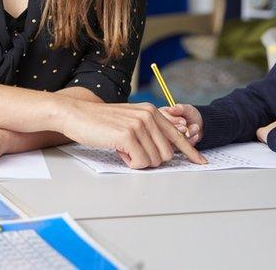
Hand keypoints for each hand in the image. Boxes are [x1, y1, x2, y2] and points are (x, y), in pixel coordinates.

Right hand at [59, 100, 206, 168]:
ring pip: (154, 160)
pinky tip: (118, 152)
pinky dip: (129, 163)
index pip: (178, 135)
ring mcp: (139, 125)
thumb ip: (148, 130)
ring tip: (122, 149)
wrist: (75, 115)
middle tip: (131, 152)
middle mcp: (149, 115)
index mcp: (152, 111)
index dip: (190, 151)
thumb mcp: (129, 120)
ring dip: (138, 162)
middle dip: (151, 160)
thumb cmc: (99, 122)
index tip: (201, 161)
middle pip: (166, 154)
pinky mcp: (128, 135)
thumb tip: (165, 151)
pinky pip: (140, 163)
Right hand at [159, 104, 202, 145]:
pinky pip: (179, 148)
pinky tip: (196, 135)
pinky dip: (189, 142)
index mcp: (159, 115)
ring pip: (172, 141)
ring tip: (195, 128)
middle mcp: (160, 127)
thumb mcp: (187, 109)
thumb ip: (180, 108)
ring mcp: (165, 139)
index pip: (161, 120)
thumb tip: (172, 109)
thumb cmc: (190, 115)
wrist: (197, 125)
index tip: (184, 121)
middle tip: (188, 127)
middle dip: (179, 130)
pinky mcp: (172, 147)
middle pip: (165, 132)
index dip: (173, 121)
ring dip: (186, 136)